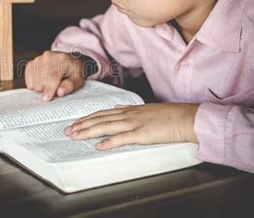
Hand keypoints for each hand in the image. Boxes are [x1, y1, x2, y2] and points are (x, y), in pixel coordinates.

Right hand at [25, 51, 85, 100]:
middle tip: (54, 89)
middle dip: (46, 89)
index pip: (53, 75)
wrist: (66, 61)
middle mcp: (48, 56)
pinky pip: (28, 78)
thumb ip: (70, 85)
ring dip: (40, 87)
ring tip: (48, 85)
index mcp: (62, 59)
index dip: (49, 88)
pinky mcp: (32, 63)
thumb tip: (60, 92)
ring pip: (34, 80)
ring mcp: (39, 59)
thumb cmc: (72, 72)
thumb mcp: (77, 79)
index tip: (47, 98)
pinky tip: (41, 83)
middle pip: (41, 78)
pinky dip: (33, 84)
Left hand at [64, 103, 198, 149]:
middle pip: (99, 119)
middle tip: (67, 131)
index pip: (102, 113)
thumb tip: (118, 107)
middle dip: (81, 125)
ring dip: (88, 132)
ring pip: (105, 127)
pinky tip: (98, 146)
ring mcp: (134, 123)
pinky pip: (121, 138)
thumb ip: (130, 108)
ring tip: (75, 136)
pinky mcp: (142, 133)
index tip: (75, 122)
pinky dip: (108, 142)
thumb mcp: (146, 108)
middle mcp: (128, 114)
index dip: (87, 118)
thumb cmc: (169, 115)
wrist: (186, 117)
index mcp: (129, 109)